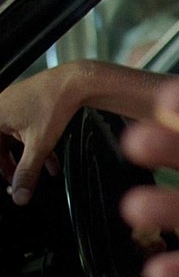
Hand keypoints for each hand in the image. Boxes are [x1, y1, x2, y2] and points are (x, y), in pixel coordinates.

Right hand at [0, 66, 80, 203]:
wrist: (74, 83)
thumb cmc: (53, 103)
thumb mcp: (39, 145)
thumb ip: (27, 171)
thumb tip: (20, 194)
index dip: (3, 167)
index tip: (9, 181)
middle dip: (11, 166)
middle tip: (18, 181)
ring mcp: (10, 107)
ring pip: (11, 140)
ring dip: (25, 158)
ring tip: (37, 172)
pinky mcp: (24, 107)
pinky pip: (22, 131)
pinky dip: (33, 146)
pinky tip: (50, 160)